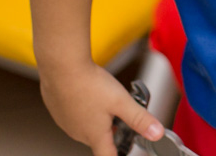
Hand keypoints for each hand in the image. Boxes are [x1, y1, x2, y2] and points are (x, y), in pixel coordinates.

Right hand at [39, 60, 163, 155]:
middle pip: (99, 140)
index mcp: (94, 135)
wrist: (61, 68)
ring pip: (86, 127)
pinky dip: (84, 110)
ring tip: (107, 99)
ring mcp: (66, 123)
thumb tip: (156, 134)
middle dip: (112, 132)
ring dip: (98, 119)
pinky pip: (74, 116)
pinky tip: (90, 94)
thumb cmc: (90, 85)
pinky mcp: (58, 111)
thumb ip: (140, 119)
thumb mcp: (122, 102)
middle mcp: (78, 133)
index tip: (125, 150)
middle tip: (123, 113)